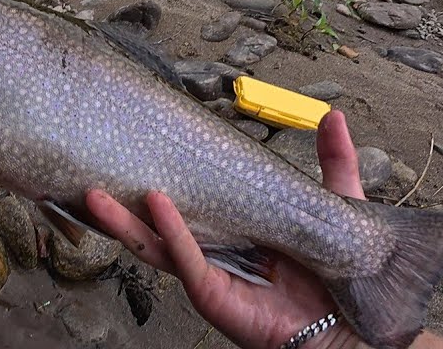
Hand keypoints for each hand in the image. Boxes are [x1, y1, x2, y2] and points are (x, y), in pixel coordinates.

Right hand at [86, 110, 365, 348]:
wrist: (353, 326)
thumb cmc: (341, 274)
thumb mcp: (336, 206)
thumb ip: (332, 161)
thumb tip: (333, 115)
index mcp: (231, 230)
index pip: (184, 202)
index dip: (157, 178)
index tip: (133, 147)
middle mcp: (211, 253)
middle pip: (153, 224)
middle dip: (119, 203)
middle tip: (90, 168)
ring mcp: (208, 276)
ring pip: (153, 246)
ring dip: (122, 221)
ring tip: (94, 195)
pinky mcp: (214, 297)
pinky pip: (185, 261)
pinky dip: (170, 232)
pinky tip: (154, 204)